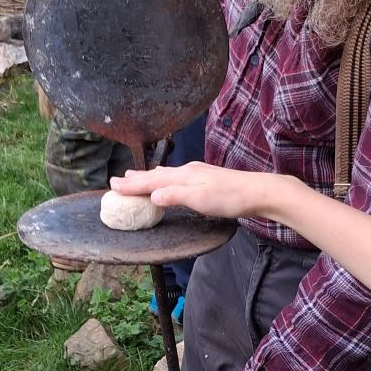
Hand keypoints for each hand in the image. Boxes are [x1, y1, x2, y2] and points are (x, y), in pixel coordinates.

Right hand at [110, 162, 300, 219]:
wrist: (259, 191)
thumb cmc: (231, 198)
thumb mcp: (201, 199)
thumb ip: (175, 196)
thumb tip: (152, 194)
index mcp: (184, 175)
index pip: (152, 180)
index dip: (132, 185)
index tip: (112, 186)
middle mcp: (188, 170)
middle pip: (156, 174)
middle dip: (136, 178)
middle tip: (117, 179)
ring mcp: (197, 173)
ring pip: (166, 173)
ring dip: (149, 175)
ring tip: (136, 175)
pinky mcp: (205, 178)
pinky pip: (176, 175)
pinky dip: (164, 177)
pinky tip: (168, 177)